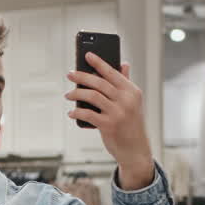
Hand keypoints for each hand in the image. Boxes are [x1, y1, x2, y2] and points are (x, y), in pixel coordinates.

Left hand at [65, 53, 154, 189]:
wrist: (135, 150)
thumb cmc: (131, 125)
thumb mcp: (133, 103)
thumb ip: (126, 83)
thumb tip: (123, 64)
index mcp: (132, 91)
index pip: (113, 72)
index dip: (99, 62)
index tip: (87, 55)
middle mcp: (126, 100)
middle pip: (99, 82)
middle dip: (82, 76)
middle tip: (70, 74)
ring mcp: (118, 113)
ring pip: (92, 96)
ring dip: (77, 94)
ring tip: (68, 95)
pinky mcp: (108, 125)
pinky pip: (88, 114)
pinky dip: (77, 112)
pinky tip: (71, 113)